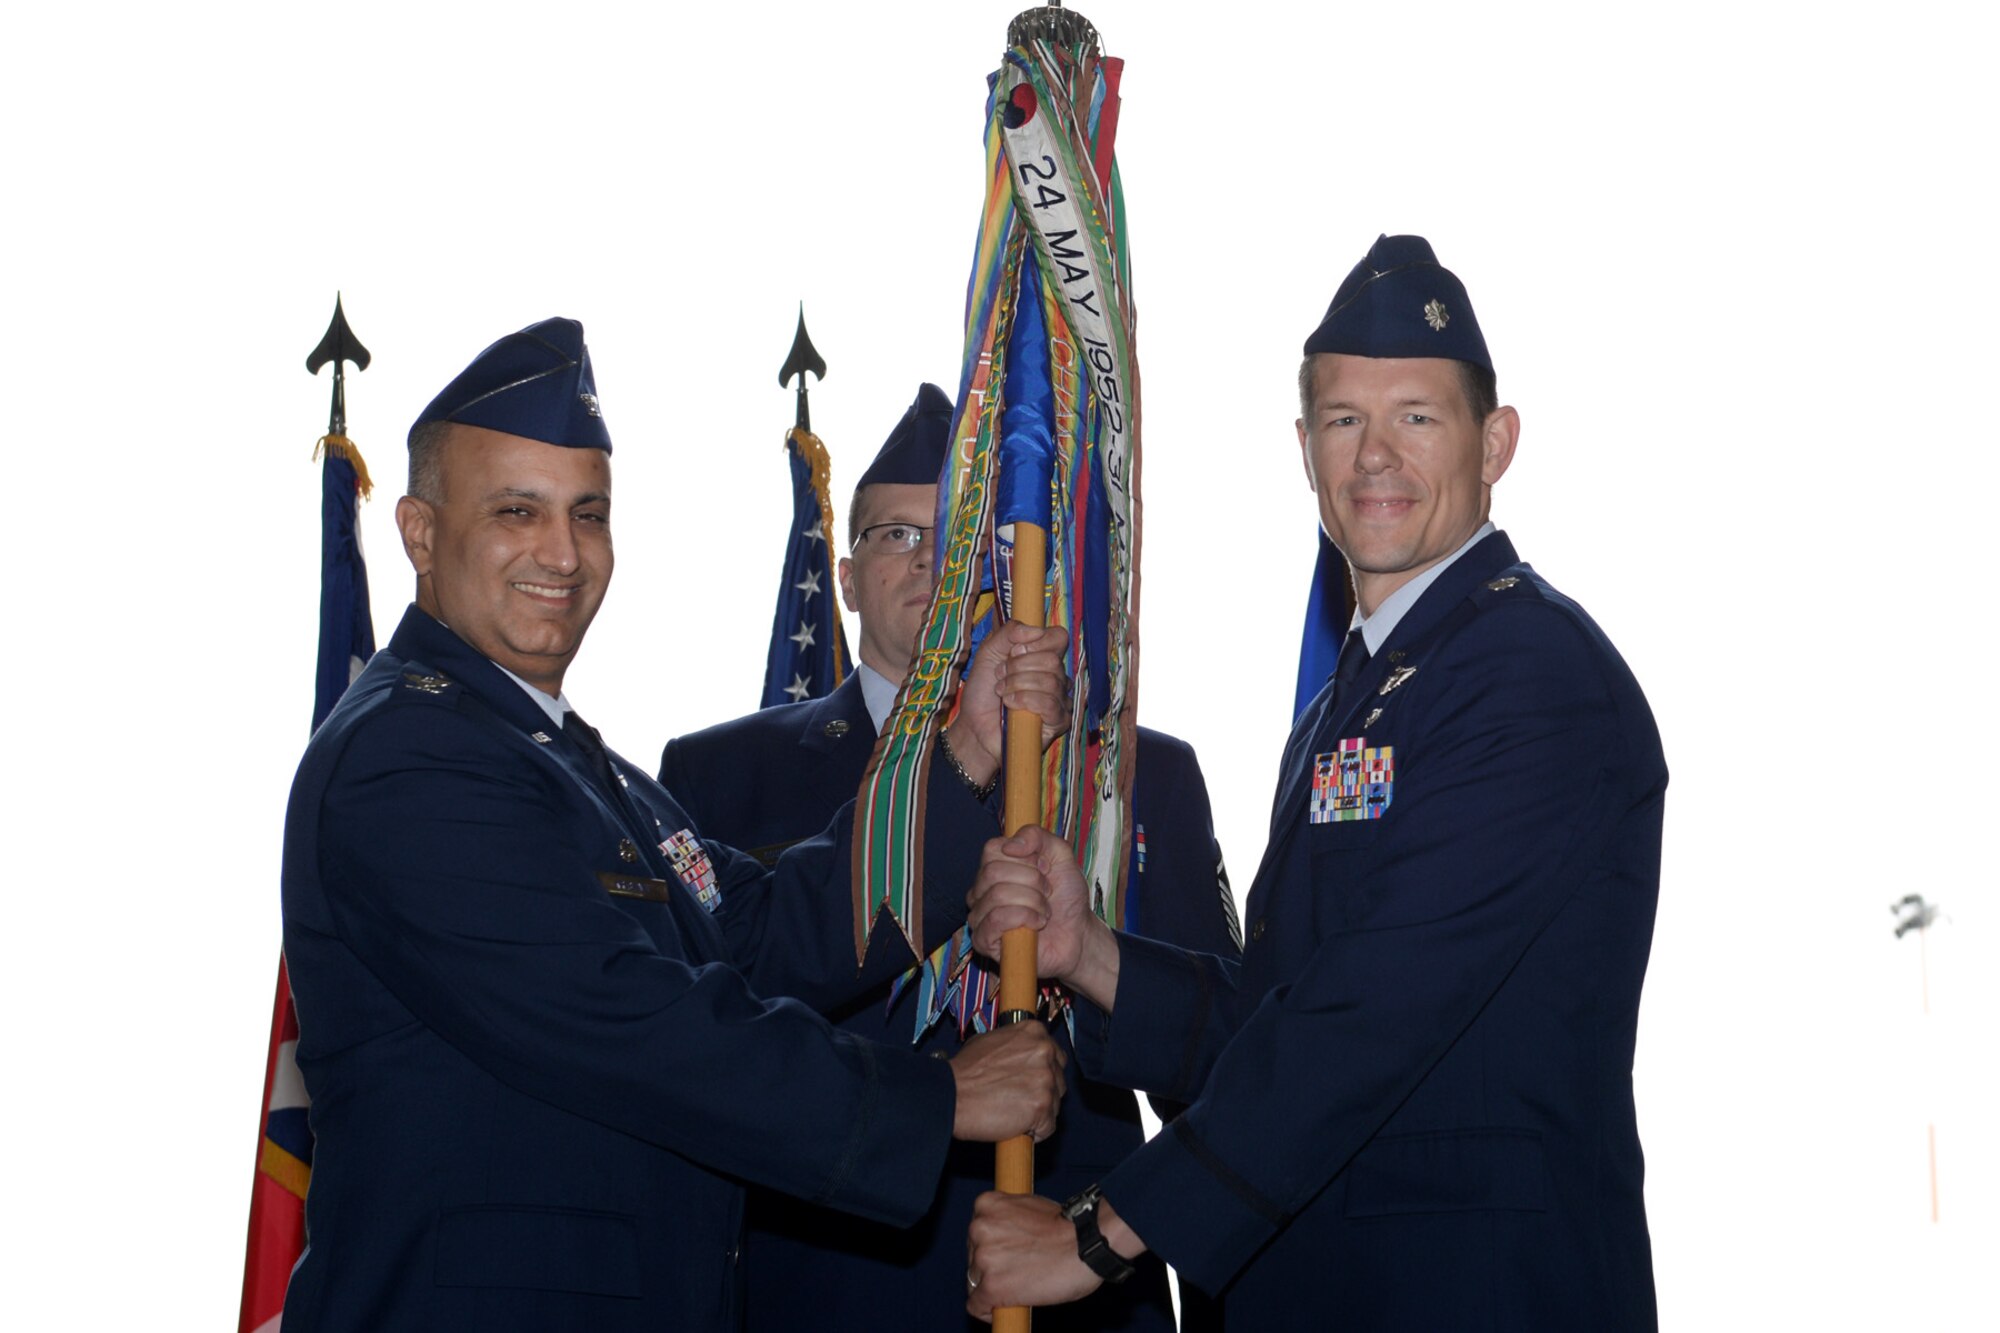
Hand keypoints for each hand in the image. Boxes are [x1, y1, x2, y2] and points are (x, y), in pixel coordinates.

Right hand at [949, 1020, 1065, 1142]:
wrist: (952, 1095)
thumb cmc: (964, 1071)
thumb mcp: (990, 1041)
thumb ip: (1015, 1045)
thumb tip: (1023, 1054)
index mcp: (1034, 1032)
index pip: (1055, 1055)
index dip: (1042, 1072)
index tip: (1030, 1082)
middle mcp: (1044, 1051)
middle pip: (1059, 1079)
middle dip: (1044, 1092)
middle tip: (1020, 1100)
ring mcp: (1046, 1079)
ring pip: (1056, 1104)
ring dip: (1039, 1112)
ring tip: (1013, 1112)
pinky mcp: (1043, 1106)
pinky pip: (1048, 1126)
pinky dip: (1035, 1132)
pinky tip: (1016, 1126)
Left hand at [954, 622, 1071, 784]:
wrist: (974, 726)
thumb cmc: (982, 691)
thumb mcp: (988, 653)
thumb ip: (1008, 633)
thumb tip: (1034, 630)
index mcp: (1043, 656)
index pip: (1058, 637)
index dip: (1037, 641)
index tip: (1013, 652)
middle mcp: (1056, 676)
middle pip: (1052, 660)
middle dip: (1018, 667)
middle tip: (1001, 676)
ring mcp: (1060, 699)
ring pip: (1050, 681)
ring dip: (1017, 684)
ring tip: (1002, 693)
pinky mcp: (1058, 721)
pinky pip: (1050, 703)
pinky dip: (1025, 700)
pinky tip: (1011, 704)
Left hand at [966, 1192, 1102, 1319]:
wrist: (1087, 1245)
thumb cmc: (1067, 1228)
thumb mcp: (1029, 1206)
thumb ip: (1008, 1219)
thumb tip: (1001, 1237)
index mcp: (986, 1204)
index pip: (976, 1233)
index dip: (991, 1247)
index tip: (1004, 1256)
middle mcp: (979, 1229)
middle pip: (973, 1257)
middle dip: (991, 1266)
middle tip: (1019, 1270)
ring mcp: (983, 1258)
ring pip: (974, 1281)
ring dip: (993, 1286)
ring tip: (1021, 1285)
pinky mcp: (991, 1287)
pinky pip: (976, 1305)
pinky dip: (988, 1310)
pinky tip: (1006, 1307)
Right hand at [967, 825, 1118, 1007]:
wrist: (1079, 935)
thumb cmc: (1066, 897)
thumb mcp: (1060, 855)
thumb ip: (1038, 837)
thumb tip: (1010, 845)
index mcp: (994, 867)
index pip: (992, 849)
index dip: (1025, 857)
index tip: (1044, 868)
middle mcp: (981, 890)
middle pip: (993, 872)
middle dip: (1032, 881)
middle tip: (1047, 893)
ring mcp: (979, 916)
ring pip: (997, 895)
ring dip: (1033, 902)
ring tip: (1044, 911)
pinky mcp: (983, 941)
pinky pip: (996, 920)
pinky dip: (1024, 918)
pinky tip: (1036, 924)